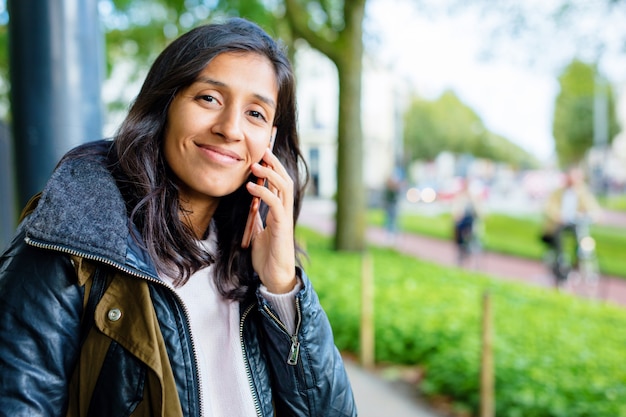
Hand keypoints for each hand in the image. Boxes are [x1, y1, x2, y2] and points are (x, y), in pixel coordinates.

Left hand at [246, 148, 296, 293]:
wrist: (274, 276)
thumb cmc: (268, 256)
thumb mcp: (260, 231)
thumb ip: (260, 218)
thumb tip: (253, 206)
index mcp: (280, 211)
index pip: (279, 183)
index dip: (273, 167)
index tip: (261, 154)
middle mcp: (285, 211)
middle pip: (285, 180)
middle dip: (274, 164)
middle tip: (262, 150)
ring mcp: (285, 218)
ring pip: (284, 188)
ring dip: (270, 174)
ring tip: (255, 165)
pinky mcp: (282, 228)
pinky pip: (275, 205)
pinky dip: (263, 193)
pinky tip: (250, 187)